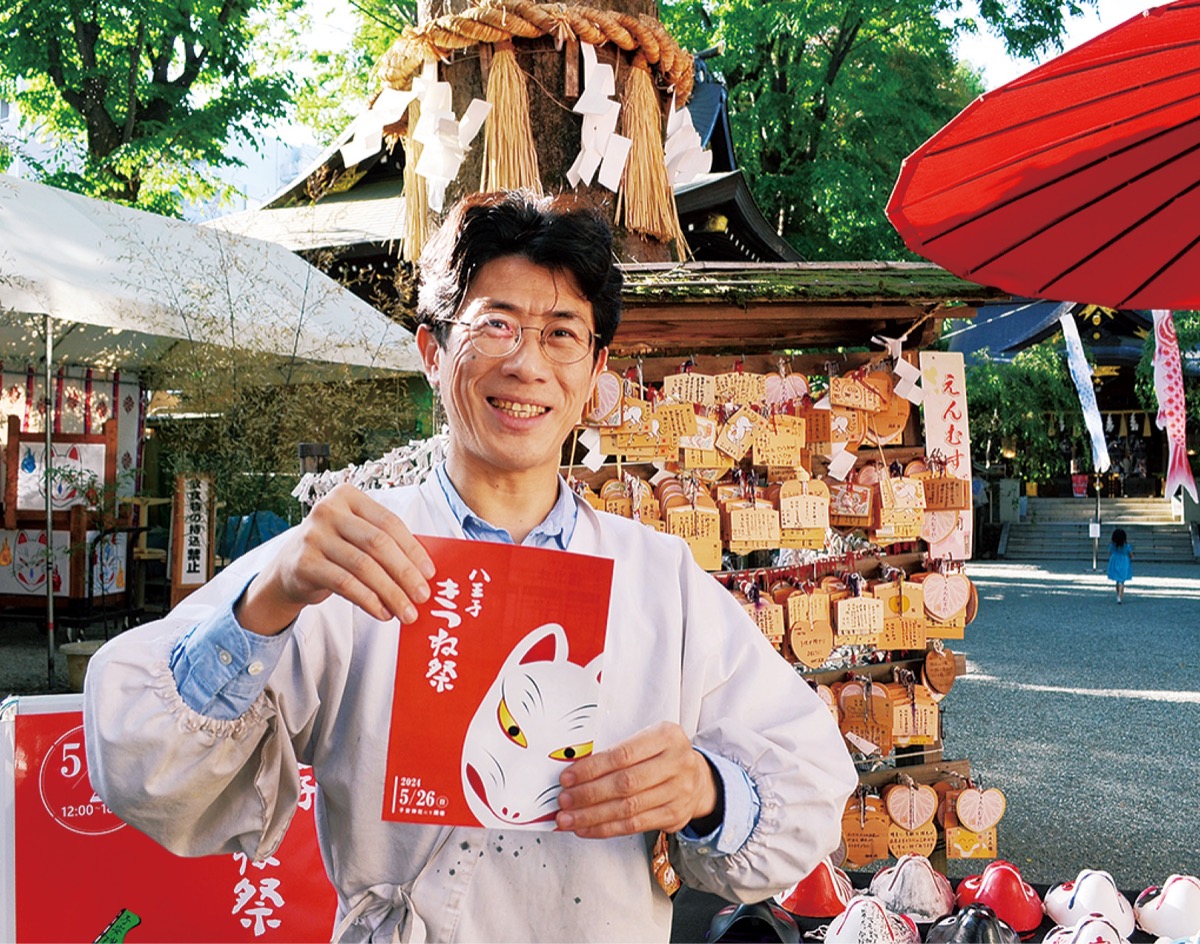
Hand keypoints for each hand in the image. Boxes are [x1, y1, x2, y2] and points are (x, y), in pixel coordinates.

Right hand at [235, 484, 435, 634]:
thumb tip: (425, 572)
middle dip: (405, 573)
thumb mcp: (357, 537)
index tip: (430, 574)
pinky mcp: (304, 562)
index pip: (389, 522)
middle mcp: (328, 510)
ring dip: (390, 593)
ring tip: (406, 611)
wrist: (290, 568)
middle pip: (377, 543)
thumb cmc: (335, 550)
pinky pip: (345, 584)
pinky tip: (383, 613)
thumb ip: (386, 544)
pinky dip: (369, 601)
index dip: (413, 549)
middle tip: (423, 596)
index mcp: (348, 496)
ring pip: (363, 566)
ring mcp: (313, 535)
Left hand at [554, 721, 717, 838]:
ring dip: (592, 816)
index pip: (623, 755)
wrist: (698, 777)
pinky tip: (586, 828)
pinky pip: (635, 826)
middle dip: (589, 794)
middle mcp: (677, 763)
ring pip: (628, 808)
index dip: (592, 768)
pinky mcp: (675, 815)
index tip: (568, 777)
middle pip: (626, 783)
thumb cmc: (662, 755)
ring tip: (568, 818)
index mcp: (667, 736)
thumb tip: (575, 770)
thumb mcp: (647, 740)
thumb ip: (617, 752)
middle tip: (564, 800)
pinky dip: (606, 828)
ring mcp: (679, 791)